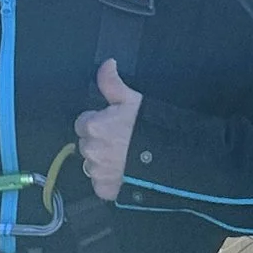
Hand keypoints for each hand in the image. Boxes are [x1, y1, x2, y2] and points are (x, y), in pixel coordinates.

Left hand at [74, 57, 143, 202]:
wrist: (169, 158)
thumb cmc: (150, 127)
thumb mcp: (133, 99)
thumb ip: (112, 82)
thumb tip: (107, 64)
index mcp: (93, 126)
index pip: (83, 123)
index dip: (97, 122)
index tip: (111, 125)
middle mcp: (91, 150)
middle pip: (87, 144)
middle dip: (99, 142)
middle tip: (120, 141)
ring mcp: (97, 172)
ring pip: (93, 165)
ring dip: (103, 162)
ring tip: (124, 158)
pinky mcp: (105, 189)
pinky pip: (100, 185)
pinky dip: (109, 181)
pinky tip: (123, 174)